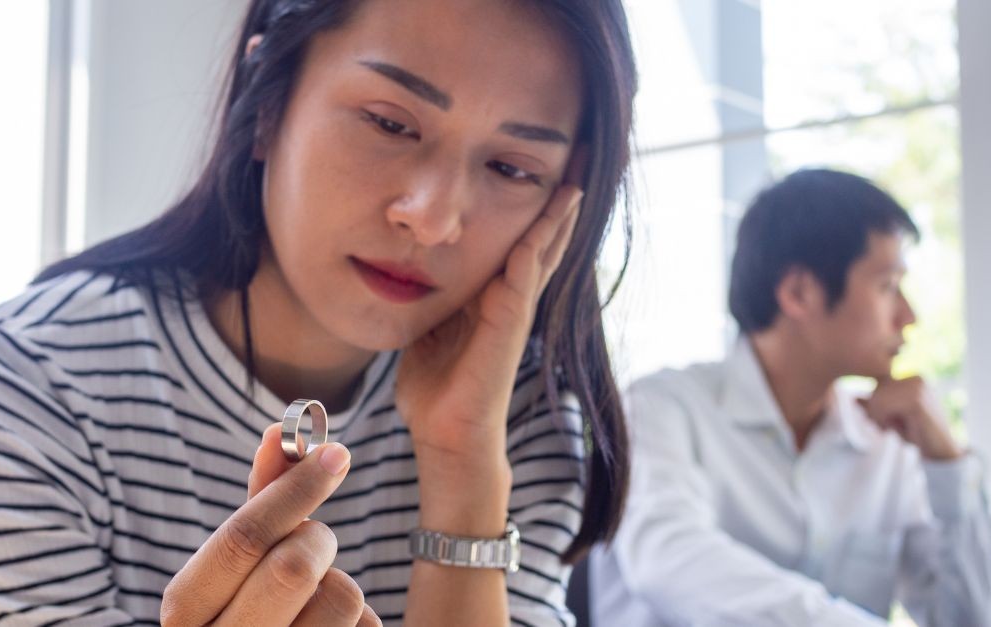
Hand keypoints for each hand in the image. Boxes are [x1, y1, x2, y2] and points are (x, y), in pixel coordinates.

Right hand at [161, 424, 380, 625]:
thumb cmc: (251, 604)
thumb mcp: (243, 557)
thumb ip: (262, 496)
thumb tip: (279, 433)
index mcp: (185, 607)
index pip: (242, 538)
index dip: (294, 490)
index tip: (335, 454)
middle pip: (293, 567)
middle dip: (318, 542)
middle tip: (317, 544)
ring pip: (342, 597)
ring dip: (341, 584)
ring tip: (315, 600)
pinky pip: (367, 625)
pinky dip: (359, 619)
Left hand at [395, 172, 583, 471]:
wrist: (447, 433)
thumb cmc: (434, 389)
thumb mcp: (425, 328)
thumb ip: (428, 298)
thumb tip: (406, 271)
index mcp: (488, 296)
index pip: (516, 241)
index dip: (531, 207)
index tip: (540, 167)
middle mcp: (509, 296)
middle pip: (542, 236)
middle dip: (558, 197)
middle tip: (582, 153)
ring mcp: (516, 306)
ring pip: (545, 245)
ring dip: (562, 207)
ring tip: (583, 168)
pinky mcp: (512, 317)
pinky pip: (529, 266)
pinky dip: (543, 234)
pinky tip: (557, 204)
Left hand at [857, 375, 962, 460]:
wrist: (940, 454)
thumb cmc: (915, 436)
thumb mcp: (890, 418)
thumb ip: (875, 405)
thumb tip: (853, 397)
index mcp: (912, 377)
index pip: (877, 384)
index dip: (877, 406)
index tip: (891, 421)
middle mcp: (916, 376)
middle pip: (875, 389)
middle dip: (877, 412)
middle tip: (895, 427)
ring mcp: (918, 385)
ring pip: (877, 397)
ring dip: (880, 418)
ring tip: (898, 428)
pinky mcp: (916, 398)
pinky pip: (883, 405)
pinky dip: (885, 420)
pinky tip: (901, 428)